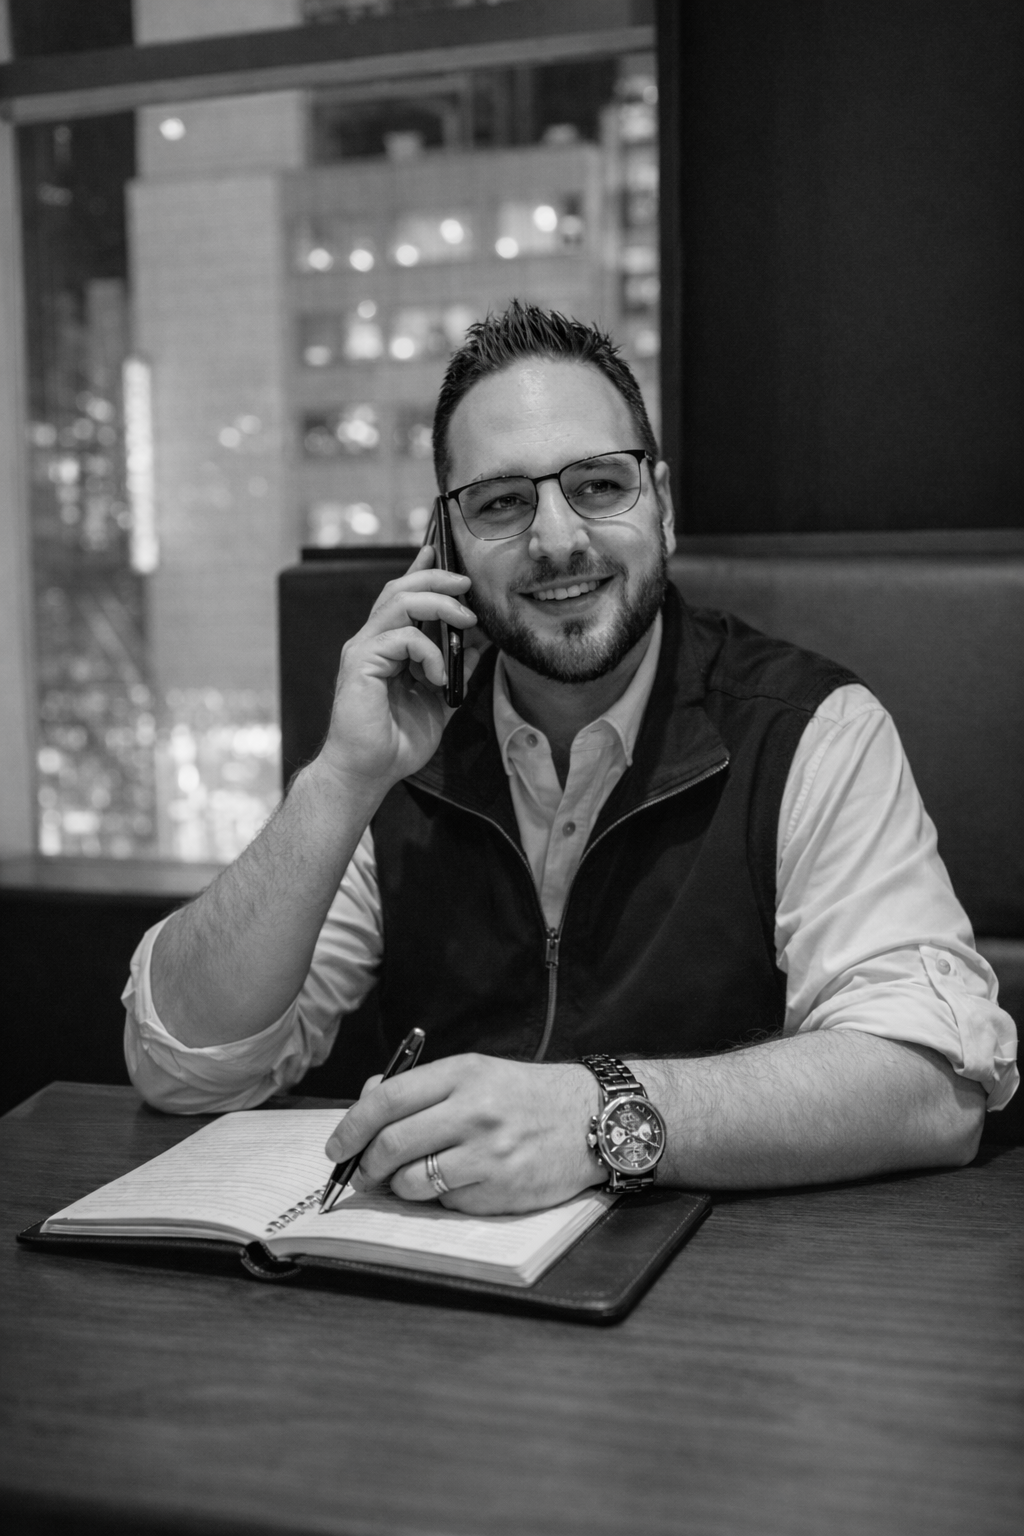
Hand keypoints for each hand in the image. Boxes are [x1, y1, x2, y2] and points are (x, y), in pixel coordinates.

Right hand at [318, 546, 477, 794]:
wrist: (368, 773)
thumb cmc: (397, 741)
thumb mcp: (439, 699)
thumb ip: (456, 669)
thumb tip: (482, 642)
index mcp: (386, 646)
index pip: (402, 596)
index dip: (422, 571)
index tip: (444, 553)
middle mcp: (371, 641)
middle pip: (400, 588)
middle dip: (437, 579)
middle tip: (468, 586)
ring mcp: (363, 649)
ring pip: (399, 602)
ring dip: (440, 607)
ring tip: (466, 623)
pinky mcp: (360, 663)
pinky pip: (401, 637)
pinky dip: (429, 652)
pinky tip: (440, 676)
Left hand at [325, 1054, 604, 1213]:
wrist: (591, 1117)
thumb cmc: (525, 1095)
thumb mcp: (476, 1073)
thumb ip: (421, 1087)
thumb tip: (366, 1104)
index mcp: (462, 1073)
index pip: (387, 1099)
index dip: (351, 1126)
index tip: (336, 1147)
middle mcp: (473, 1110)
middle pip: (391, 1144)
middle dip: (366, 1165)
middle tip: (363, 1172)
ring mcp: (488, 1152)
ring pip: (412, 1181)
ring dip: (400, 1186)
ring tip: (412, 1178)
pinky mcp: (501, 1188)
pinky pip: (447, 1201)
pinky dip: (441, 1197)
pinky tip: (460, 1181)